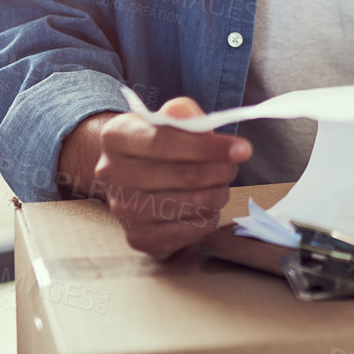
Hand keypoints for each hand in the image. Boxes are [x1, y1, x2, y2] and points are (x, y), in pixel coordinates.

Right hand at [61, 97, 251, 258]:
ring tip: (220, 183)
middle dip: (220, 171)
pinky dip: (208, 217)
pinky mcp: (138, 238)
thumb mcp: (169, 117)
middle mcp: (111, 175)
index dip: (207, 147)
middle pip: (183, 175)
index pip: (163, 142)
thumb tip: (204, 127)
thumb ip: (185, 115)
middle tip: (234, 166)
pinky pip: (191, 230)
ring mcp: (122, 210)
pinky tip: (206, 205)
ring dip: (218, 193)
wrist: (132, 174)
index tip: (242, 149)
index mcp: (116, 137)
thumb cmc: (159, 140)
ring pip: (192, 204)